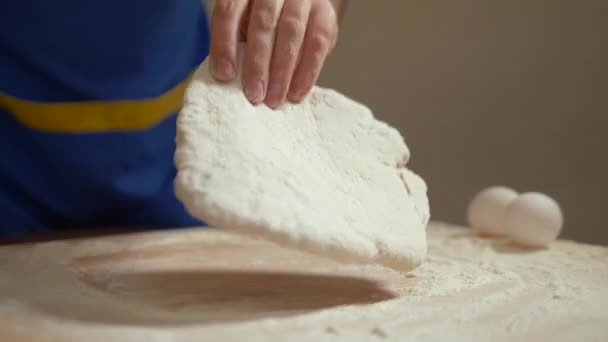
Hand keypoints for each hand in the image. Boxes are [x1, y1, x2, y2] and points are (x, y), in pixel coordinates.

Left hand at [209, 0, 339, 107]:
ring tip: (274, 99)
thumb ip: (236, 44)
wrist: (297, 5)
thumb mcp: (243, 23)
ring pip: (292, 31)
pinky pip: (318, 42)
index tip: (224, 75)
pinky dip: (307, 72)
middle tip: (254, 94)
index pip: (229, 11)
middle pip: (264, 22)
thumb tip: (228, 81)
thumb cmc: (261, 21)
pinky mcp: (325, 13)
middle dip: (258, 63)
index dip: (224, 43)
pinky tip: (296, 93)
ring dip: (282, 71)